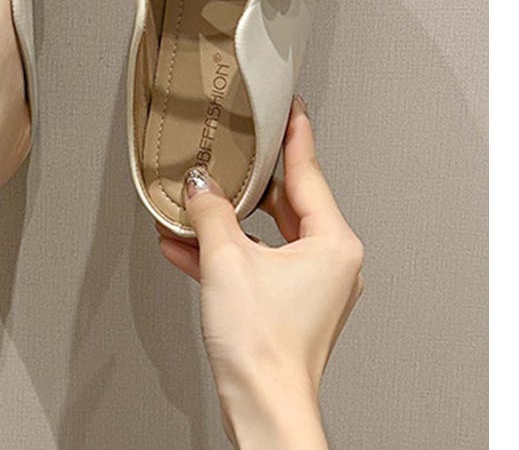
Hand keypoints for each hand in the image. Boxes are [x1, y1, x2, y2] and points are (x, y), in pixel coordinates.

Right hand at [158, 97, 363, 448]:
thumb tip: (198, 187)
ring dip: (226, 223)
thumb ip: (210, 211)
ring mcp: (311, 286)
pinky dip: (225, 254)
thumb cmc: (263, 345)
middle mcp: (331, 261)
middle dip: (248, 183)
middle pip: (286, 203)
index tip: (292, 109)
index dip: (295, 136)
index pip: (309, 172)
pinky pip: (256, 264)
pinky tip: (186, 246)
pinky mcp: (289, 305)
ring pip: (266, 235)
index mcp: (333, 242)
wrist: (262, 408)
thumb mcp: (226, 259)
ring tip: (193, 204)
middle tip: (234, 150)